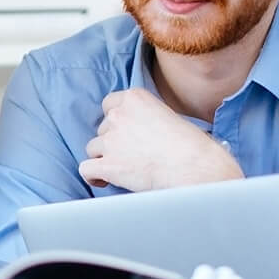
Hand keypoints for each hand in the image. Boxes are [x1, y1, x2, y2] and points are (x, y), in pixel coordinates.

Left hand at [78, 89, 241, 191]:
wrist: (193, 166)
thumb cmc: (189, 144)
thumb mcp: (167, 115)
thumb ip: (145, 116)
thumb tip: (136, 130)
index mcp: (134, 98)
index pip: (109, 104)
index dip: (115, 120)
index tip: (123, 131)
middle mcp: (118, 115)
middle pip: (102, 128)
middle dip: (113, 141)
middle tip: (130, 154)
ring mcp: (111, 140)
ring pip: (93, 148)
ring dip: (104, 158)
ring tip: (121, 169)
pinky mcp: (108, 164)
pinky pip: (86, 169)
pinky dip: (92, 176)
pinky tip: (103, 180)